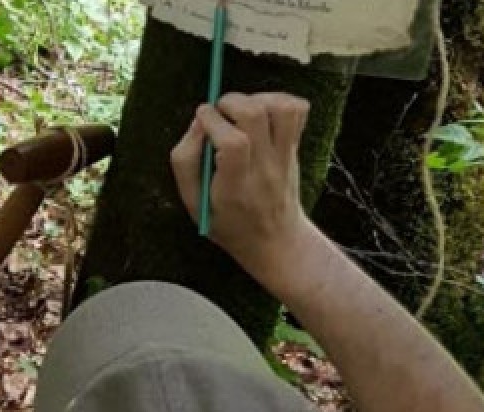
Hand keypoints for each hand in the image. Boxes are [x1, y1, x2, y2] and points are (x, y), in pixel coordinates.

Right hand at [171, 92, 313, 281]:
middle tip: (219, 112)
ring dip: (256, 98)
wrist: (274, 240)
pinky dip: (279, 100)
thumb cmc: (228, 222)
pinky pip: (298, 110)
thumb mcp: (193, 203)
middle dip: (231, 102)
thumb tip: (197, 121)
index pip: (233, 143)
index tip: (201, 118)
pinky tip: (261, 112)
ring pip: (281, 108)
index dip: (213, 121)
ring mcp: (284, 157)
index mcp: (235, 188)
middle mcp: (264, 169)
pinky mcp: (296, 147)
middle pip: (256, 116)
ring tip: (240, 111)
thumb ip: (185, 162)